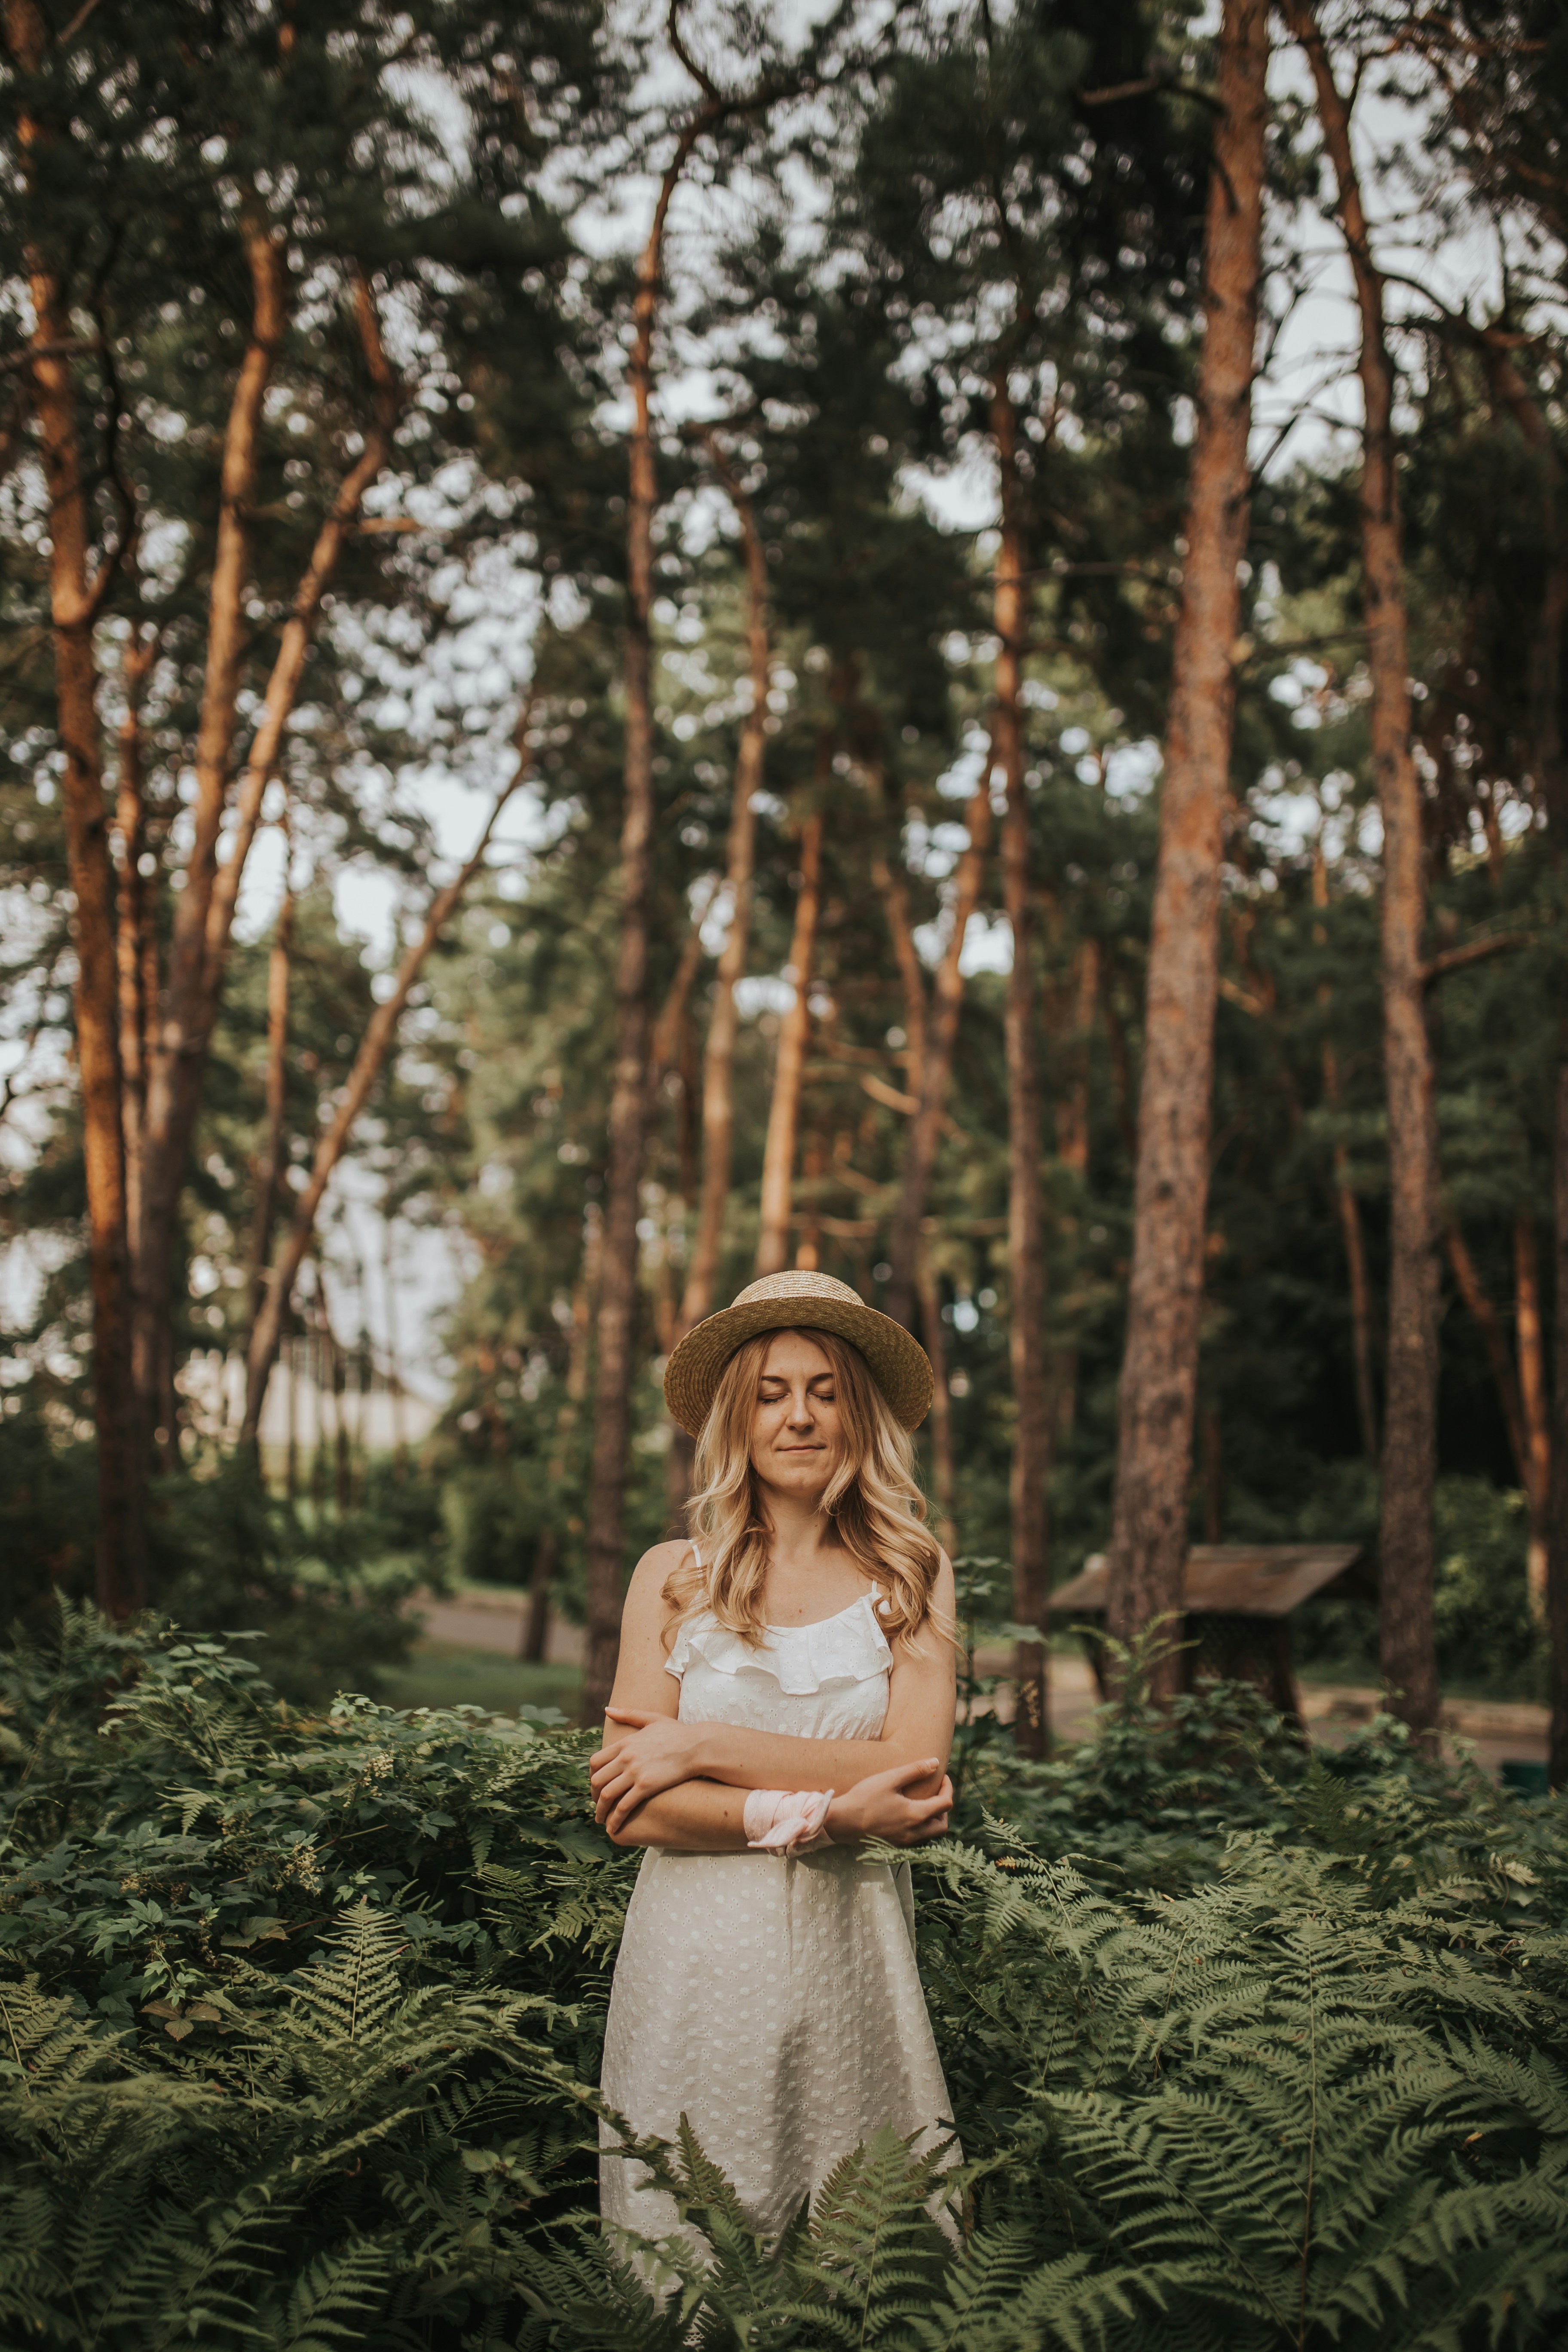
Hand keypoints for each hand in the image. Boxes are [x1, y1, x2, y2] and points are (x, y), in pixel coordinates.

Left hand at [590, 1709, 702, 1834]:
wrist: (697, 1746)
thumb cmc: (678, 1733)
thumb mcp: (652, 1719)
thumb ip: (628, 1714)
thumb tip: (607, 1710)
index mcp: (625, 1743)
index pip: (595, 1762)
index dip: (591, 1777)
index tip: (595, 1787)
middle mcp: (625, 1757)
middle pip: (597, 1780)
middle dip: (593, 1797)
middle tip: (597, 1806)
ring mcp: (635, 1772)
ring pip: (606, 1795)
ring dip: (600, 1811)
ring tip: (602, 1821)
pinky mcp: (646, 1786)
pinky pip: (623, 1806)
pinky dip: (615, 1819)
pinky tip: (614, 1828)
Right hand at [826, 1758, 952, 1846]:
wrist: (841, 1822)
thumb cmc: (864, 1798)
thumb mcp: (889, 1779)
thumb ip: (914, 1770)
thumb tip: (936, 1762)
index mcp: (916, 1815)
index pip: (946, 1804)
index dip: (948, 1788)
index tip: (941, 1776)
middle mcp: (914, 1834)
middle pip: (943, 1825)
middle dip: (944, 1808)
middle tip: (935, 1793)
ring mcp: (904, 1844)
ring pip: (931, 1836)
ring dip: (933, 1820)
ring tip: (923, 1804)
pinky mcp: (895, 1847)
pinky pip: (918, 1841)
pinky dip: (921, 1829)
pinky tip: (908, 1817)